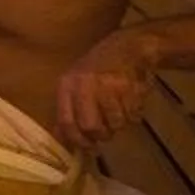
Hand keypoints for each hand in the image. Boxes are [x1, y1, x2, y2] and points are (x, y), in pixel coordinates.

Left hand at [55, 29, 159, 149]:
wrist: (128, 47)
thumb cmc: (97, 70)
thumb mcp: (75, 84)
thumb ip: (67, 111)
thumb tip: (60, 139)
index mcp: (67, 85)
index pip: (67, 122)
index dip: (77, 140)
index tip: (88, 148)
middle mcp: (85, 85)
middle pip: (92, 127)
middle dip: (102, 135)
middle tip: (107, 131)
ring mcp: (109, 86)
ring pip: (116, 124)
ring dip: (120, 123)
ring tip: (119, 109)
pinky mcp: (130, 88)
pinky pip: (133, 116)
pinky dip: (134, 115)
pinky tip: (131, 102)